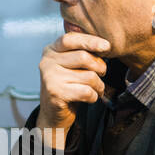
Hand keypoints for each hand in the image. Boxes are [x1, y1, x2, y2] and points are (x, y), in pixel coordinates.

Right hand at [37, 31, 109, 148]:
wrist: (53, 115)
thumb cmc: (68, 87)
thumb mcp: (71, 66)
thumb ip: (81, 53)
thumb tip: (104, 45)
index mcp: (50, 51)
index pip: (70, 39)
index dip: (90, 41)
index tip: (107, 46)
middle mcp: (47, 62)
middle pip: (83, 57)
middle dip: (100, 66)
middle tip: (102, 73)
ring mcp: (50, 77)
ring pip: (89, 76)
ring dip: (99, 85)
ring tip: (96, 89)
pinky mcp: (55, 93)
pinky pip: (86, 91)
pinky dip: (94, 96)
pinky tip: (89, 98)